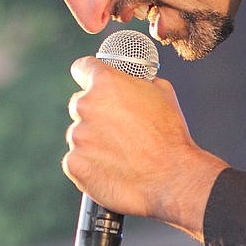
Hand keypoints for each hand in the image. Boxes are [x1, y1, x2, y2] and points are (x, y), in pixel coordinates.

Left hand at [62, 56, 228, 236]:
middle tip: (118, 129)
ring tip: (121, 153)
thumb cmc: (170, 136)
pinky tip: (113, 168)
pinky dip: (90, 164)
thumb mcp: (162, 93)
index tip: (91, 83)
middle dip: (96, 113)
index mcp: (106, 82)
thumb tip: (135, 82)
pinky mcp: (74, 163)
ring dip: (93, 141)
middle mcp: (86, 105)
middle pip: (81, 104)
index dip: (88, 75)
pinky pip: (77, 160)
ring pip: (79, 134)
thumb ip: (139, 82)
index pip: (83, 67)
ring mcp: (77, 135)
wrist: (171, 177)